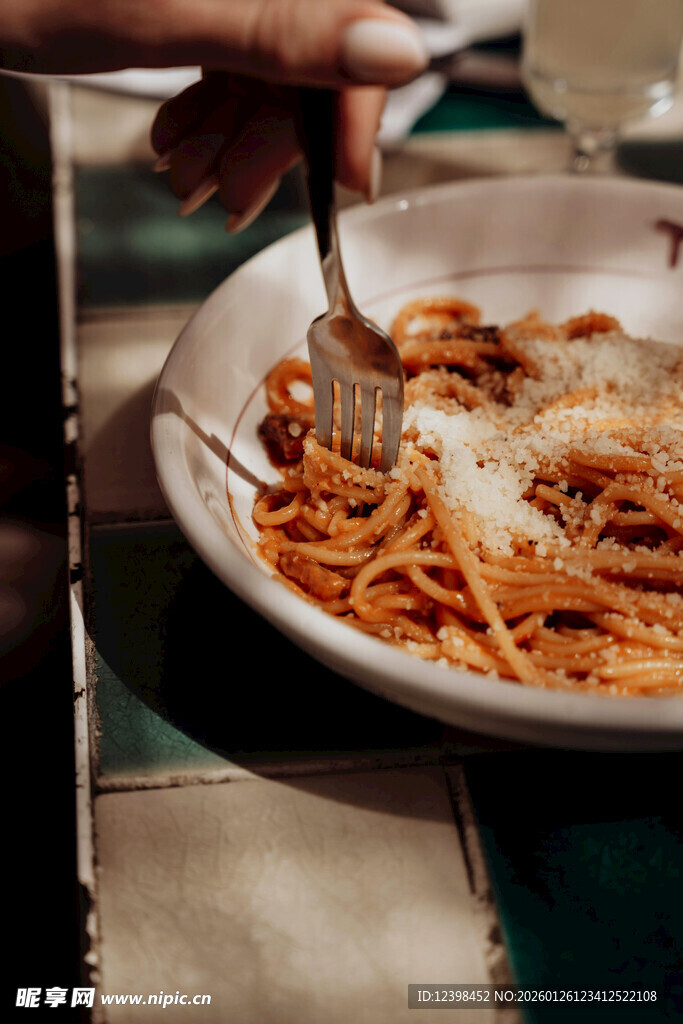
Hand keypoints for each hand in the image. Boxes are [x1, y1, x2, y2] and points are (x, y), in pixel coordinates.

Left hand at [144, 1, 427, 228]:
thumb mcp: (178, 18)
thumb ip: (293, 35)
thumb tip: (398, 50)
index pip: (359, 30)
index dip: (357, 112)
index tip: (348, 179)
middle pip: (312, 66)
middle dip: (271, 144)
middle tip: (233, 197)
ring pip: (268, 79)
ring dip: (233, 145)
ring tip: (187, 178)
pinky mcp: (203, 9)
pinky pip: (230, 72)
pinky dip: (208, 122)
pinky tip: (175, 146)